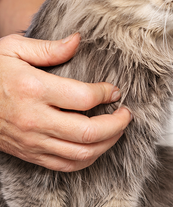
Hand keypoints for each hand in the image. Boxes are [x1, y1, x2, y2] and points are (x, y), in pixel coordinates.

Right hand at [0, 33, 131, 171]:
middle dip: (117, 125)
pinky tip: (97, 146)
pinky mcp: (30, 154)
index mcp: (34, 89)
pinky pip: (65, 165)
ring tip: (117, 130)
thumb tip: (78, 41)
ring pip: (81, 154)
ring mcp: (32, 141)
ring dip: (107, 144)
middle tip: (126, 114)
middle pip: (88, 132)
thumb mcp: (12, 49)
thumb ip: (48, 48)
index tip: (115, 90)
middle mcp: (35, 119)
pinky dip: (87, 159)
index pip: (84, 98)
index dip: (107, 94)